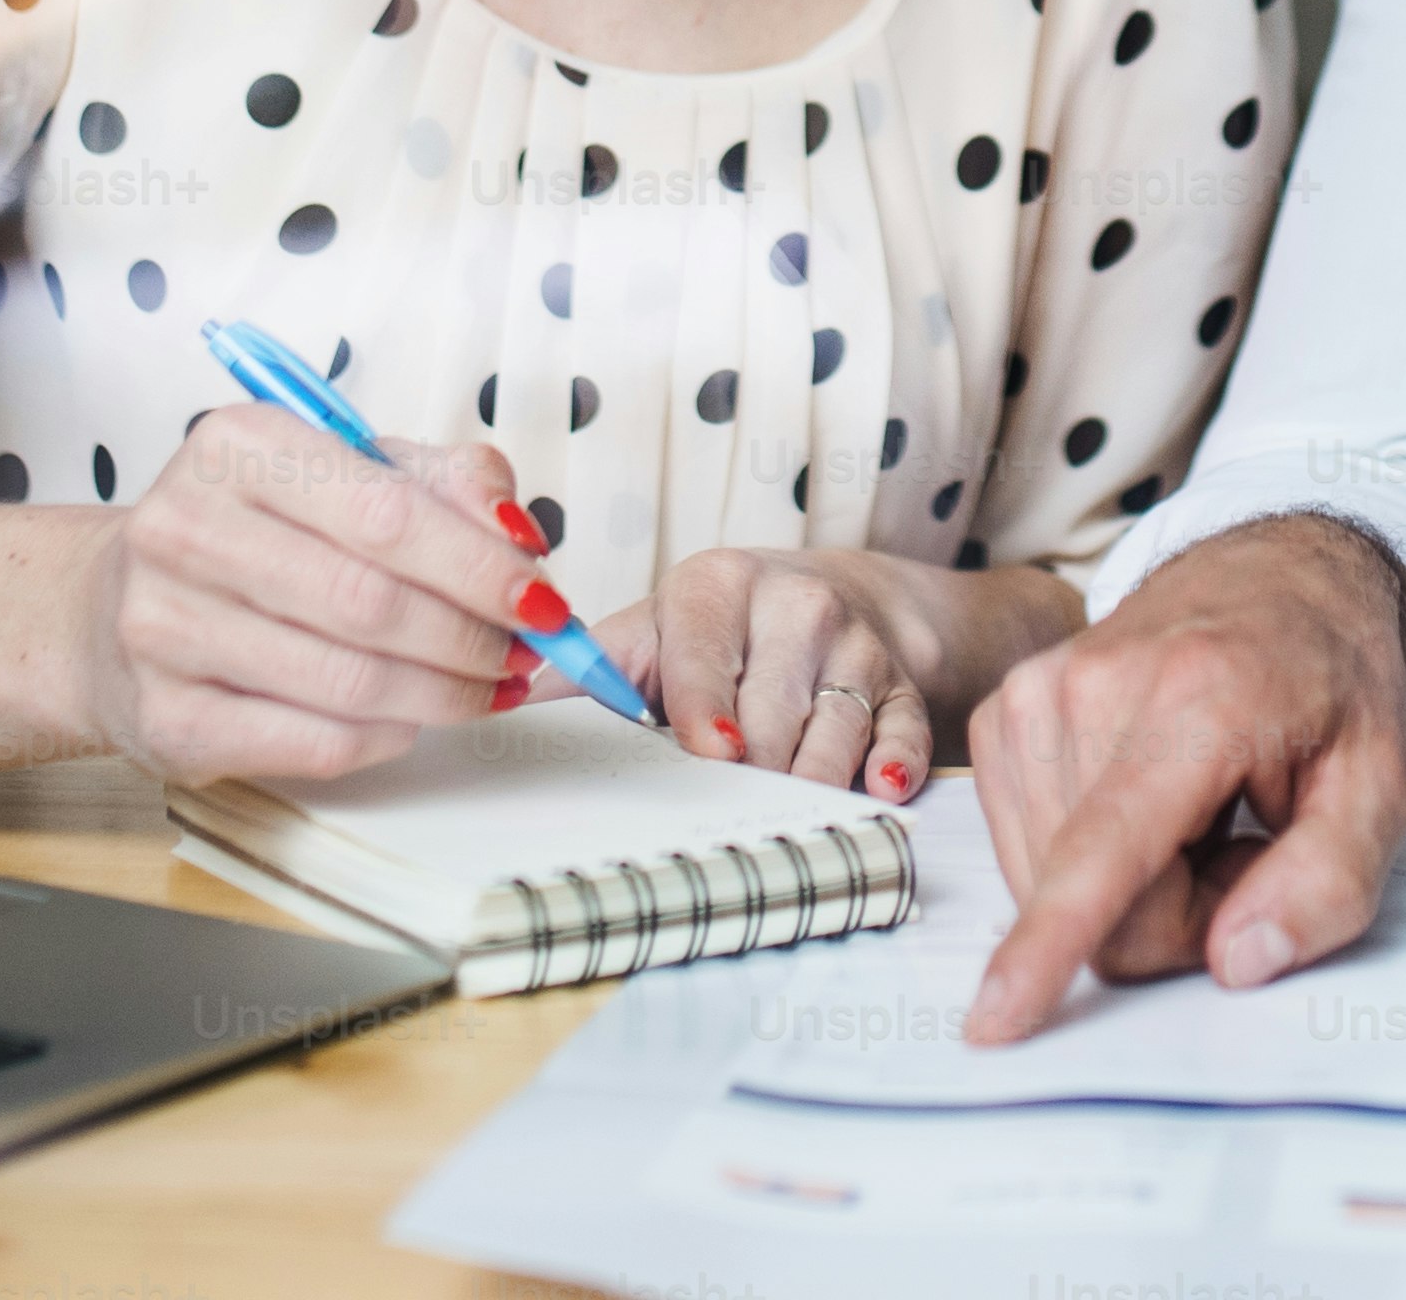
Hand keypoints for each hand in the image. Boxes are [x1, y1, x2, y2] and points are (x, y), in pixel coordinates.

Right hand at [68, 404, 553, 787]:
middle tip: (523, 652)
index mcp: (234, 446)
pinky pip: (311, 744)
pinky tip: (411, 718)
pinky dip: (385, 738)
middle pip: (371, 604)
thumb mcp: (346, 469)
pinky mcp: (165, 721)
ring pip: (348, 683)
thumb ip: (443, 480)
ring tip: (484, 687)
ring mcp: (163, 631)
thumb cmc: (257, 530)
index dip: (480, 565)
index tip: (539, 596)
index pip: (386, 514)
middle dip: (471, 637)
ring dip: (443, 695)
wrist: (114, 605)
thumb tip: (516, 533)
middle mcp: (183, 530)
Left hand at [607, 547, 943, 800]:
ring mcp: (855, 647)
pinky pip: (902, 735)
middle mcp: (795, 606)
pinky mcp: (901, 686)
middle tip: (728, 813)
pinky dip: (894, 767)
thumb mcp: (652, 631)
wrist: (831, 597)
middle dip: (749, 771)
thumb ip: (587, 670)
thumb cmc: (720, 630)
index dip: (703, 704)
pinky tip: (879, 792)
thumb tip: (503, 713)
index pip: (703, 649)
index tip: (708, 750)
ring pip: (833, 732)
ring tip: (789, 820)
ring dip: (809, 785)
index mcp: (718, 587)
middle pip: (769, 711)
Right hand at [962, 513, 1405, 1043]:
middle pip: (1100, 901)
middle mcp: (1092, 688)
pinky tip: (1147, 803)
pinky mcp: (1002, 717)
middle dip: (1178, 912)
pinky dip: (1095, 856)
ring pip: (1057, 888)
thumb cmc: (1331, 682)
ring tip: (1197, 812)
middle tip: (1240, 842)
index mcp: (1197, 700)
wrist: (1272, 575)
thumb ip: (1330, 883)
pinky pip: (1032, 855)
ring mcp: (1032, 696)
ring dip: (1136, 885)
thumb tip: (1235, 962)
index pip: (1108, 848)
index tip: (995, 1017)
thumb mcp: (1382, 785)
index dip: (1051, 942)